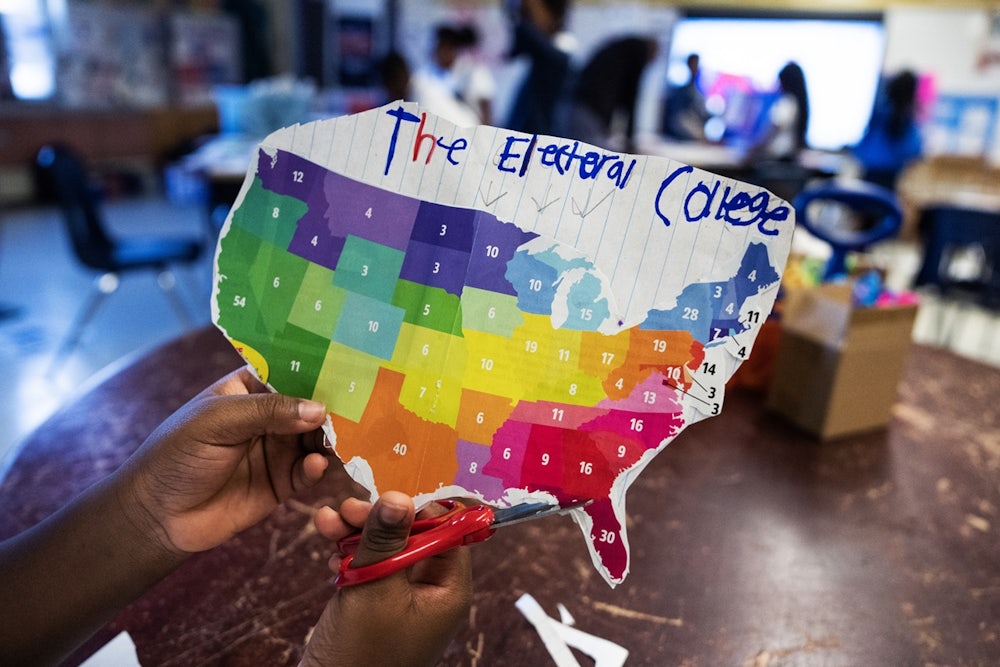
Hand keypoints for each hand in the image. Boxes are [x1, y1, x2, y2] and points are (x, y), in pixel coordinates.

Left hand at [118, 367, 330, 554]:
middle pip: (310, 407)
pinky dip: (317, 468)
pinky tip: (315, 466)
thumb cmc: (177, 455)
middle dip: (332, 409)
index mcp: (249, 390)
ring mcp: (276, 450)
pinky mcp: (281, 483)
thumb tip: (319, 409)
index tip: (350, 371)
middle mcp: (268, 417)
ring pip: (316, 440)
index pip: (290, 374)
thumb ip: (268, 411)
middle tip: (358, 411)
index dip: (318, 372)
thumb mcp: (217, 421)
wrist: (156, 516)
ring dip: (330, 440)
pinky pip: (308, 472)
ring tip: (338, 441)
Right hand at [300, 492, 472, 666]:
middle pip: (413, 533)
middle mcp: (431, 589)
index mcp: (449, 589)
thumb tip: (399, 493)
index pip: (448, 531)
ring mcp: (402, 594)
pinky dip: (347, 548)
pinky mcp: (376, 598)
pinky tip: (327, 540)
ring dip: (356, 527)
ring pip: (386, 544)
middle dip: (380, 516)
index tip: (389, 487)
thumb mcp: (376, 588)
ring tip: (329, 519)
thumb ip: (386, 539)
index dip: (420, 507)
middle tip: (349, 506)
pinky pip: (368, 562)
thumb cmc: (363, 652)